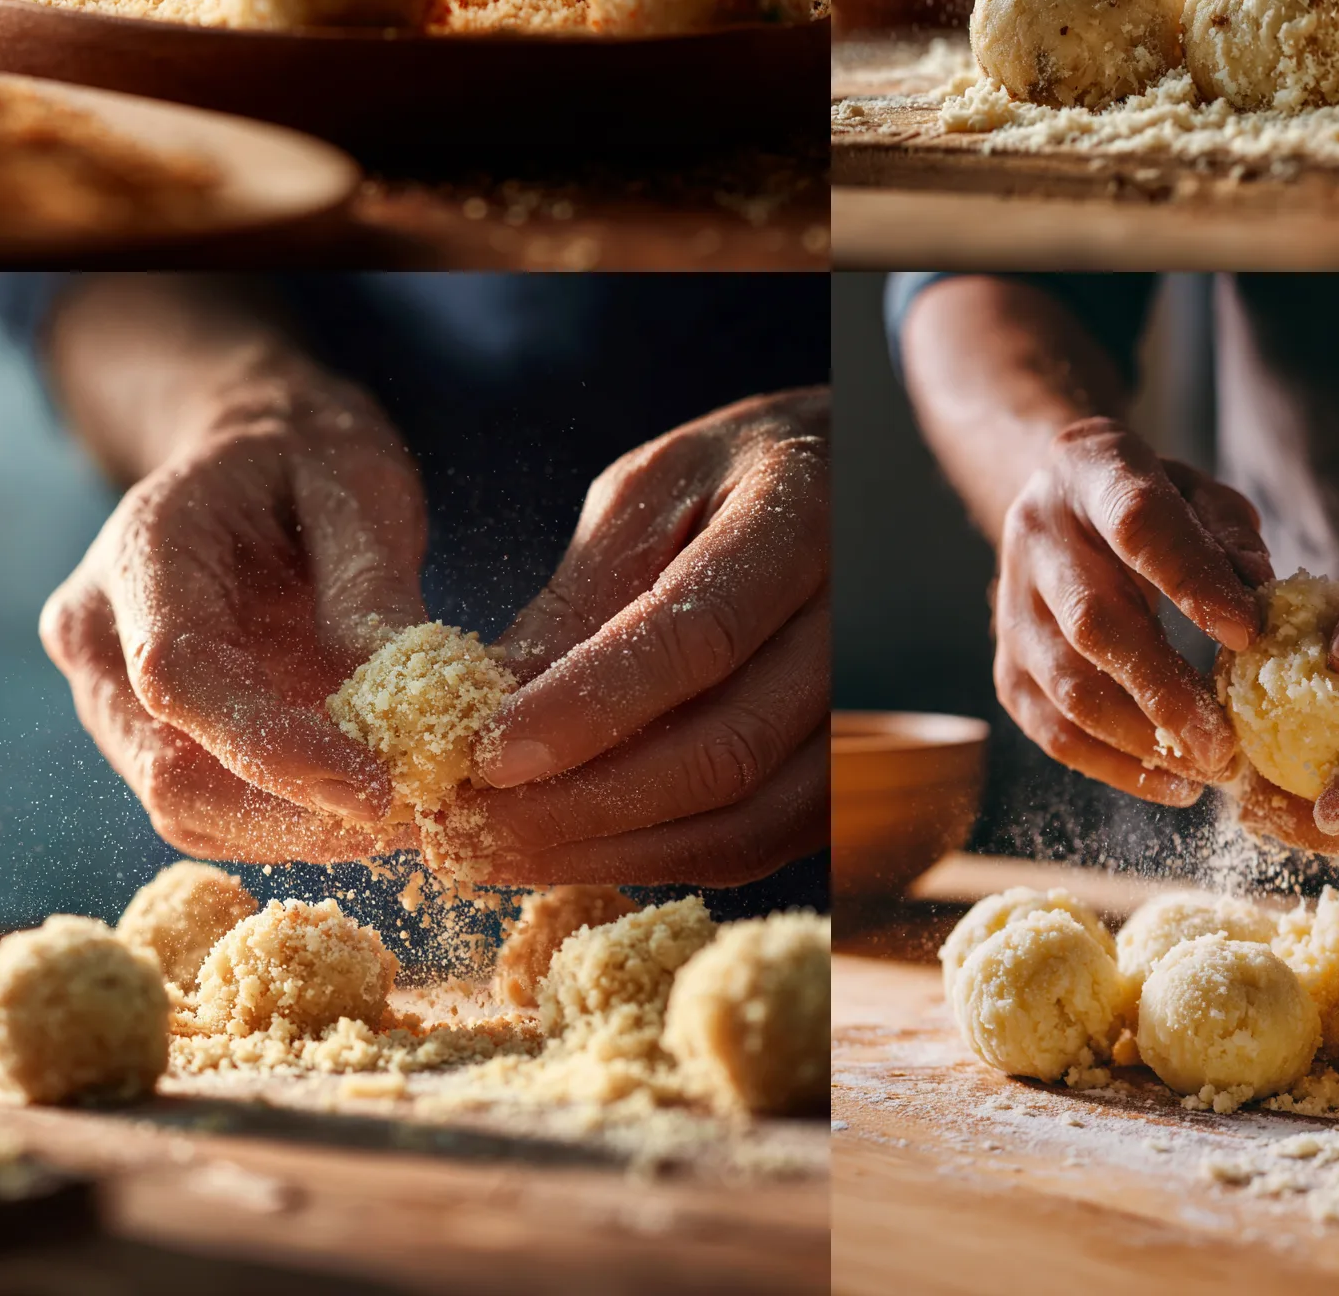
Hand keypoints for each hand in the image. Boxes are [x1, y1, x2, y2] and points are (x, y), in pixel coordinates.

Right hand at [39, 366, 426, 860]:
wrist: (253, 452)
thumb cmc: (308, 454)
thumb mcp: (358, 480)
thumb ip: (370, 581)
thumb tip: (407, 695)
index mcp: (141, 551)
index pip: (178, 674)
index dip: (274, 747)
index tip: (377, 789)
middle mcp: (99, 635)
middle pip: (171, 772)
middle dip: (295, 814)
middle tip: (414, 818)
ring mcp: (111, 695)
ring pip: (187, 810)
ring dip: (298, 833)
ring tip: (407, 817)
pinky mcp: (148, 735)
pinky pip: (210, 807)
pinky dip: (291, 822)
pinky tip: (368, 806)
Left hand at [432, 387, 828, 885]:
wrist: (854, 488)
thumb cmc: (737, 480)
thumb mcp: (652, 492)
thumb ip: (586, 593)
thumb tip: (487, 706)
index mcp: (800, 517)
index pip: (697, 633)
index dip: (589, 705)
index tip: (486, 752)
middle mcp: (856, 621)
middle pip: (727, 748)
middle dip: (580, 803)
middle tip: (465, 824)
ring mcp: (872, 707)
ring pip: (748, 819)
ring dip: (611, 851)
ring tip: (499, 850)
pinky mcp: (855, 771)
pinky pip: (762, 843)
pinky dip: (662, 858)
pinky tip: (577, 848)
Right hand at [993, 417, 1268, 805]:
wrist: (1059, 503)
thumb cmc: (1148, 502)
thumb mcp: (1196, 491)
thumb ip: (1228, 534)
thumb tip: (1257, 591)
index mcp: (1090, 471)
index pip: (1137, 524)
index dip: (1191, 580)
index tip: (1247, 635)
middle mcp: (1037, 535)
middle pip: (1092, 621)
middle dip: (1164, 690)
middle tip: (1227, 745)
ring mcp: (1012, 602)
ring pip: (1065, 686)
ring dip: (1140, 741)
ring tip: (1208, 772)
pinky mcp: (1007, 662)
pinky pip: (1049, 727)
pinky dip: (1112, 766)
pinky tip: (1170, 783)